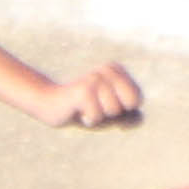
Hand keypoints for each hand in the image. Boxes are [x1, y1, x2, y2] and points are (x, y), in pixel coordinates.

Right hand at [29, 61, 144, 130]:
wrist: (50, 105)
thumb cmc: (85, 110)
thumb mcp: (111, 115)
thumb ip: (130, 118)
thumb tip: (138, 117)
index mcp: (115, 69)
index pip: (136, 98)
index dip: (124, 109)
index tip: (105, 104)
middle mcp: (106, 70)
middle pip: (130, 102)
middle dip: (115, 111)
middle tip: (96, 106)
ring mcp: (94, 78)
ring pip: (114, 110)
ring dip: (99, 116)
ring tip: (85, 107)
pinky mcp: (83, 90)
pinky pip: (98, 116)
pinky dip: (89, 119)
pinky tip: (77, 110)